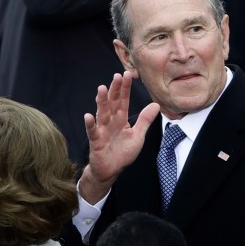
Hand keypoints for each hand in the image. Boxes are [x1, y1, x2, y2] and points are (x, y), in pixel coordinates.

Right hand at [79, 71, 159, 203]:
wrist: (111, 171)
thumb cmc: (122, 153)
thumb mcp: (138, 136)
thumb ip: (145, 120)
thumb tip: (156, 105)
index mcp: (121, 119)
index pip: (123, 100)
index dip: (125, 88)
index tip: (127, 74)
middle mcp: (110, 122)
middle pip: (112, 103)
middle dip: (114, 90)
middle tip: (117, 76)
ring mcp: (102, 130)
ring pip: (101, 113)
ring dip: (101, 102)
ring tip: (101, 89)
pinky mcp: (96, 142)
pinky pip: (92, 132)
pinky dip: (90, 124)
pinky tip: (88, 115)